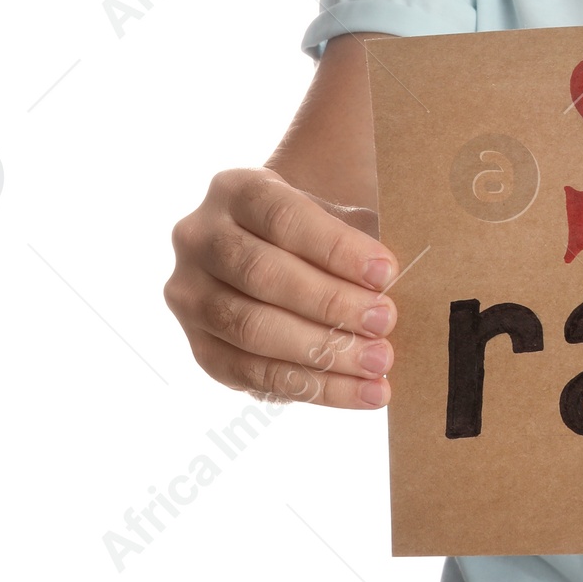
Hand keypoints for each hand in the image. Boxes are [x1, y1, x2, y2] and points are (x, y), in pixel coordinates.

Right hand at [164, 166, 400, 408]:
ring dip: (322, 352)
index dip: (336, 248)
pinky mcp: (199, 346)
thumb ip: (360, 234)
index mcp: (236, 189)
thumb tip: (393, 284)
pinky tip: (361, 392)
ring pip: (251, 330)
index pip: (284, 217)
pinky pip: (251, 375)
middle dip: (330, 303)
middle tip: (385, 321)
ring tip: (379, 364)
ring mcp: (190, 296)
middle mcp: (199, 239)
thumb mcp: (338, 207)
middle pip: (262, 276)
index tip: (387, 272)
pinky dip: (312, 387)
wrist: (273, 244)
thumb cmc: (321, 224)